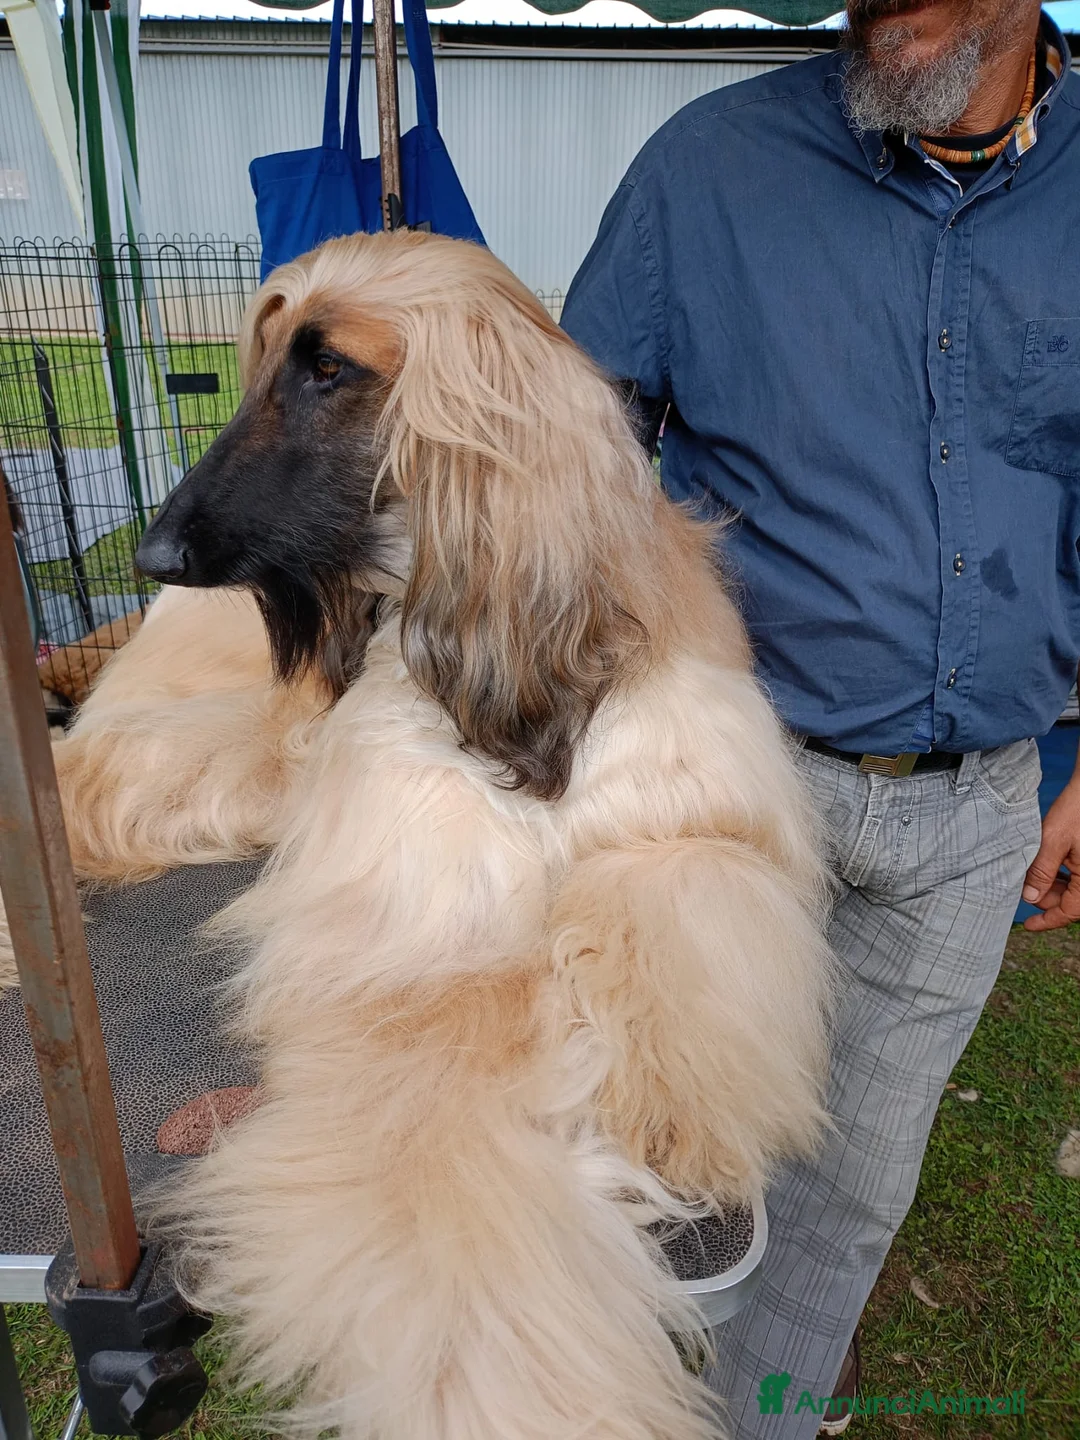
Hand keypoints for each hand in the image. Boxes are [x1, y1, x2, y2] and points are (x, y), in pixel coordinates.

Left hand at [1022, 778, 1079, 930]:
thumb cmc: (1077, 810)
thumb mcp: (1053, 841)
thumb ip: (1041, 872)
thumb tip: (1030, 897)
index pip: (1068, 912)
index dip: (1047, 921)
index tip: (1028, 926)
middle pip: (1070, 901)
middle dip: (1045, 896)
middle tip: (1022, 885)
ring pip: (1073, 888)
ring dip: (1052, 884)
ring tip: (1032, 871)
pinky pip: (1077, 876)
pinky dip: (1061, 874)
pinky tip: (1047, 864)